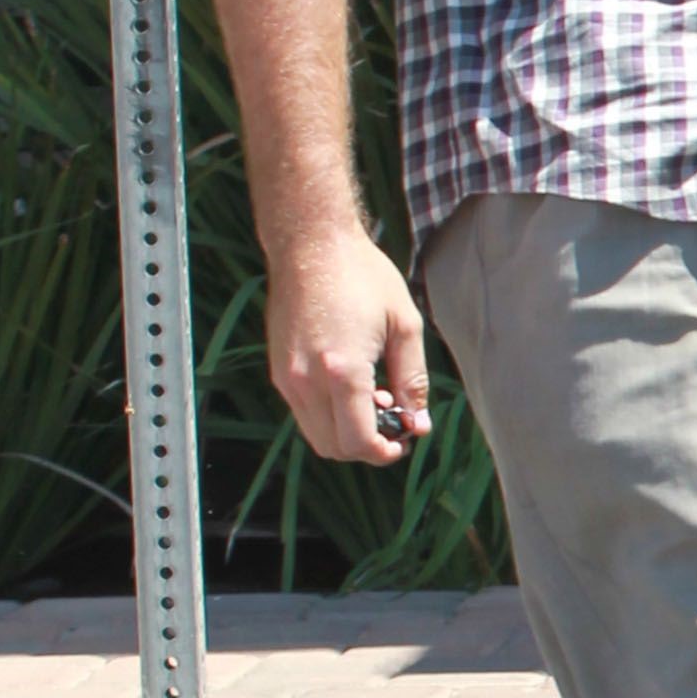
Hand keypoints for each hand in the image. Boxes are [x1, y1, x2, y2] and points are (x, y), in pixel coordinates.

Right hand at [266, 223, 431, 463]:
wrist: (311, 244)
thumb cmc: (363, 276)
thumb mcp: (404, 325)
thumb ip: (412, 380)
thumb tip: (417, 423)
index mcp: (342, 371)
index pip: (358, 442)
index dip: (384, 452)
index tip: (404, 439)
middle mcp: (306, 381)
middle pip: (333, 448)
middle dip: (367, 447)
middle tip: (393, 418)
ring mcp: (287, 377)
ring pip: (315, 435)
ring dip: (346, 433)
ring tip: (373, 397)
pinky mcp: (279, 370)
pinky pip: (303, 413)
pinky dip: (328, 416)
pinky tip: (350, 385)